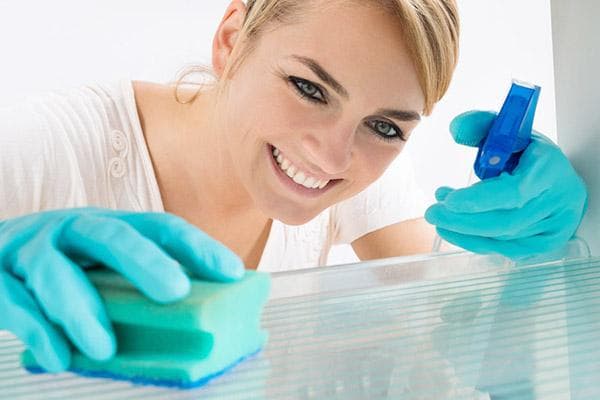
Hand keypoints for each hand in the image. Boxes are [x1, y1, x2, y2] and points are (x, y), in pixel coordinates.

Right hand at [0, 207, 243, 371]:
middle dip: (145, 263)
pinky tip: (60, 357)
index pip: (161, 227)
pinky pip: (15, 302)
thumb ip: (138, 289)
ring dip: (82, 309)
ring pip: (56, 272)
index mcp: (111, 227)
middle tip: (175, 292)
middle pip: (111, 237)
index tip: (232, 273)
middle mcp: (74, 230)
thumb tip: (198, 325)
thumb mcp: (101, 268)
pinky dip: (38, 330)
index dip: (197, 247)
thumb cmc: (62, 270)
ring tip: (104, 348)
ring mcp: (32, 250)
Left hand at [425, 110, 587, 258]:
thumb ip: (480, 125)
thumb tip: (456, 129)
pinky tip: (456, 230)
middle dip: (462, 220)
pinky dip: (477, 242)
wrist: (559, 177)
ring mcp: (557, 226)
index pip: (514, 193)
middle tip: (432, 213)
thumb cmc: (528, 154)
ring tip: (440, 217)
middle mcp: (558, 201)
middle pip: (505, 222)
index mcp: (549, 170)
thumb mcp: (508, 131)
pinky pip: (508, 250)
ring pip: (504, 239)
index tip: (448, 200)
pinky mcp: (550, 242)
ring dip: (465, 230)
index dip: (479, 200)